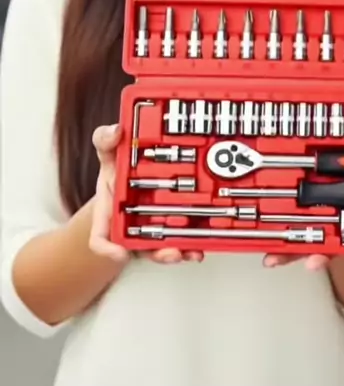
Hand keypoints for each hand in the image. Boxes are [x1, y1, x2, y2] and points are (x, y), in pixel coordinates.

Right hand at [89, 124, 203, 265]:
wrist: (129, 176)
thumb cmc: (117, 169)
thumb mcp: (109, 151)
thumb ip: (106, 140)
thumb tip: (116, 131)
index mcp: (110, 210)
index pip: (100, 235)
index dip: (108, 248)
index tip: (120, 253)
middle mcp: (128, 225)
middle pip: (138, 246)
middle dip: (155, 252)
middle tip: (171, 252)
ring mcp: (148, 229)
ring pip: (160, 248)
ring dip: (176, 252)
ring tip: (190, 252)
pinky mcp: (168, 228)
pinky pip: (178, 240)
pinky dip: (189, 245)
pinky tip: (200, 246)